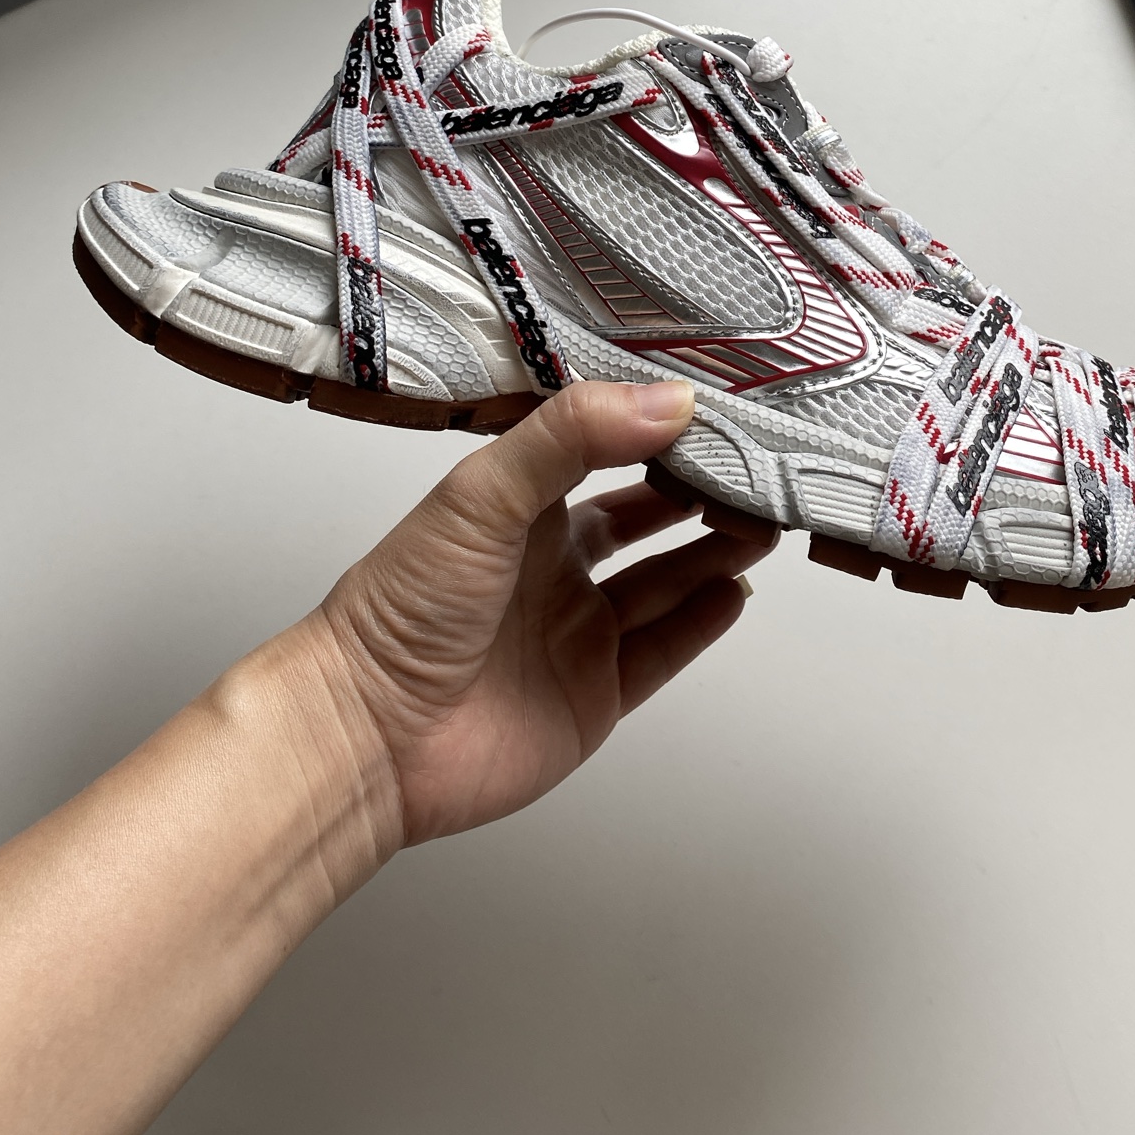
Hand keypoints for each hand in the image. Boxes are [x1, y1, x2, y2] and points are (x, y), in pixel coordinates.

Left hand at [311, 380, 773, 845]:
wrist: (372, 733)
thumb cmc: (401, 609)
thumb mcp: (482, 494)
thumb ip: (572, 438)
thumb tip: (667, 400)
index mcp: (518, 507)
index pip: (601, 453)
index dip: (654, 432)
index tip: (713, 411)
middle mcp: (551, 564)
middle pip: (644, 519)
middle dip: (699, 493)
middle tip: (755, 471)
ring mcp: (575, 632)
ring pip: (664, 583)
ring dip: (713, 552)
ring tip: (762, 523)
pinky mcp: (594, 695)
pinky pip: (663, 650)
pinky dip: (703, 620)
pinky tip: (735, 590)